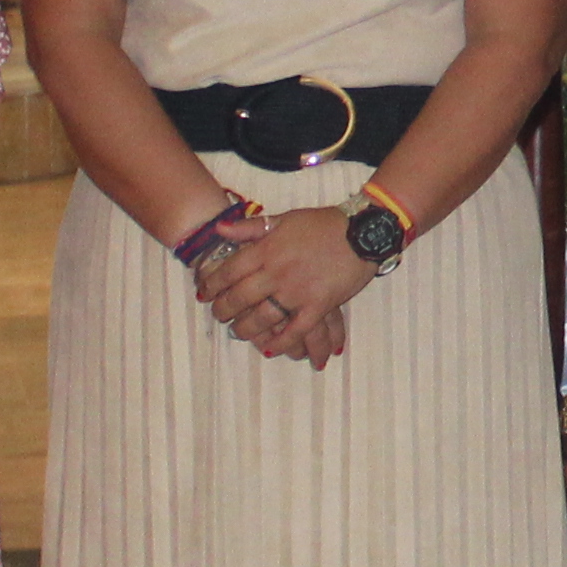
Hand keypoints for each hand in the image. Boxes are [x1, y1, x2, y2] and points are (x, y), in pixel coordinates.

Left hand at [193, 208, 372, 363]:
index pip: (230, 270)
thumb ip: (250, 227)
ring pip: (262, 317)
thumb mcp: (284, 218)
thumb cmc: (323, 224)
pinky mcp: (318, 305)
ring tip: (238, 332)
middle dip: (223, 309)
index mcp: (267, 249)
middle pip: (240, 297)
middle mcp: (277, 272)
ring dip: (246, 329)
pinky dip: (281, 342)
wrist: (362, 232)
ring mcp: (297, 291)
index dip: (213, 284)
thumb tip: (220, 229)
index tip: (204, 293)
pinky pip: (296, 330)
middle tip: (218, 315)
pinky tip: (270, 349)